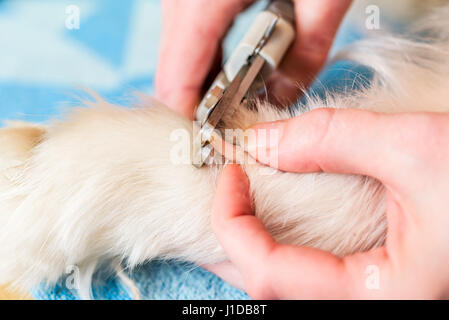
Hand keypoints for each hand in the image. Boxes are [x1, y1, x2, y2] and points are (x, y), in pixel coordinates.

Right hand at [155, 0, 351, 118]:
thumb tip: (287, 98)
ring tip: (250, 93)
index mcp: (201, 2)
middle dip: (207, 107)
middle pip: (175, 73)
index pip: (176, 86)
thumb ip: (309, 50)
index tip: (221, 146)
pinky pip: (190, 33)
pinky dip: (212, 56)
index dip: (194, 125)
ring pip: (180, 54)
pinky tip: (244, 60)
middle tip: (246, 123)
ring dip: (210, 81)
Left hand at [207, 109, 448, 298]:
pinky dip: (283, 246)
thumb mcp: (415, 149)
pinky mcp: (380, 283)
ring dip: (254, 245)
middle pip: (269, 287)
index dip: (232, 220)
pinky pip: (311, 277)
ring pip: (287, 287)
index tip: (230, 173)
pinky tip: (278, 220)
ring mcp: (377, 298)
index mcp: (383, 298)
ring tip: (243, 203)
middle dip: (235, 237)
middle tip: (228, 189)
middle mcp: (375, 307)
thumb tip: (262, 141)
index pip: (268, 272)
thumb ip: (330, 141)